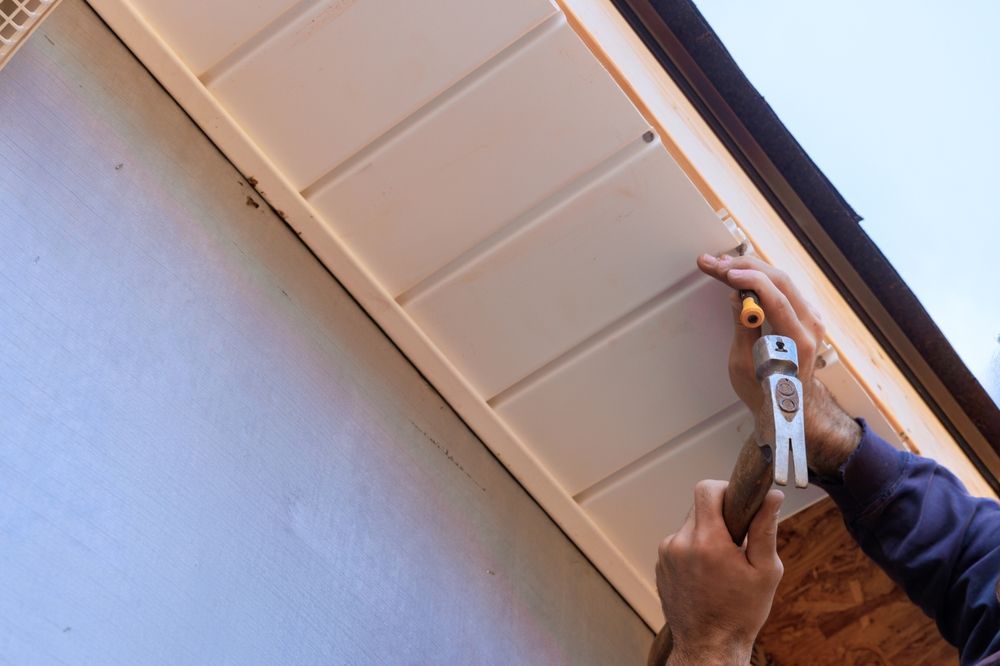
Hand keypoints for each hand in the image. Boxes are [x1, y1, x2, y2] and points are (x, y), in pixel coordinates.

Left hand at [656, 481, 784, 664]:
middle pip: (699, 506)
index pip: (707, 489)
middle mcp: (680, 543)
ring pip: (689, 525)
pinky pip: (679, 543)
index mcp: (707, 541)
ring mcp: (666, 554)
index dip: (726, 489)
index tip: (739, 503)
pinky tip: (707, 573)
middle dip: (720, 516)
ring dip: (706, 534)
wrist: (709, 646)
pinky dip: (694, 549)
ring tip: (723, 563)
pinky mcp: (660, 564)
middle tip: (738, 540)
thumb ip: (765, 529)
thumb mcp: (765, 571)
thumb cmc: (741, 612)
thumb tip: (772, 496)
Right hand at [696, 254, 861, 476]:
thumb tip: (737, 297)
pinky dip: (759, 278)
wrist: (788, 406)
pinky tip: (739, 275)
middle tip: (714, 264)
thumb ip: (743, 327)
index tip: (726, 272)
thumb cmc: (763, 391)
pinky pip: (782, 288)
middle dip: (744, 268)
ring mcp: (811, 318)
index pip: (777, 298)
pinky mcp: (805, 315)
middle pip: (780, 281)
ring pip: (780, 280)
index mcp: (799, 341)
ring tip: (720, 266)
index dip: (750, 280)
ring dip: (750, 270)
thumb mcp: (743, 364)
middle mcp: (811, 325)